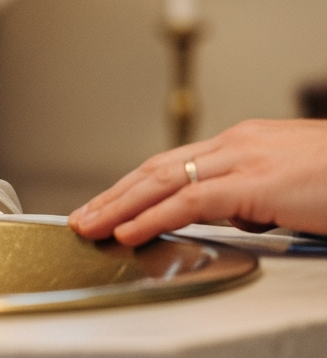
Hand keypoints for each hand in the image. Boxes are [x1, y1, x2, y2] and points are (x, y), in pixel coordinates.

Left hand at [69, 119, 326, 245]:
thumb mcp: (292, 189)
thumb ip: (255, 198)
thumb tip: (230, 217)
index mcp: (242, 144)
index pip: (172, 164)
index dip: (134, 185)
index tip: (109, 203)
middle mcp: (235, 145)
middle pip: (156, 168)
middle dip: (114, 193)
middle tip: (83, 215)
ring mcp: (243, 160)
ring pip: (162, 180)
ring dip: (119, 204)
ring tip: (90, 224)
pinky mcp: (256, 183)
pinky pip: (190, 201)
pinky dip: (153, 215)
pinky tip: (129, 230)